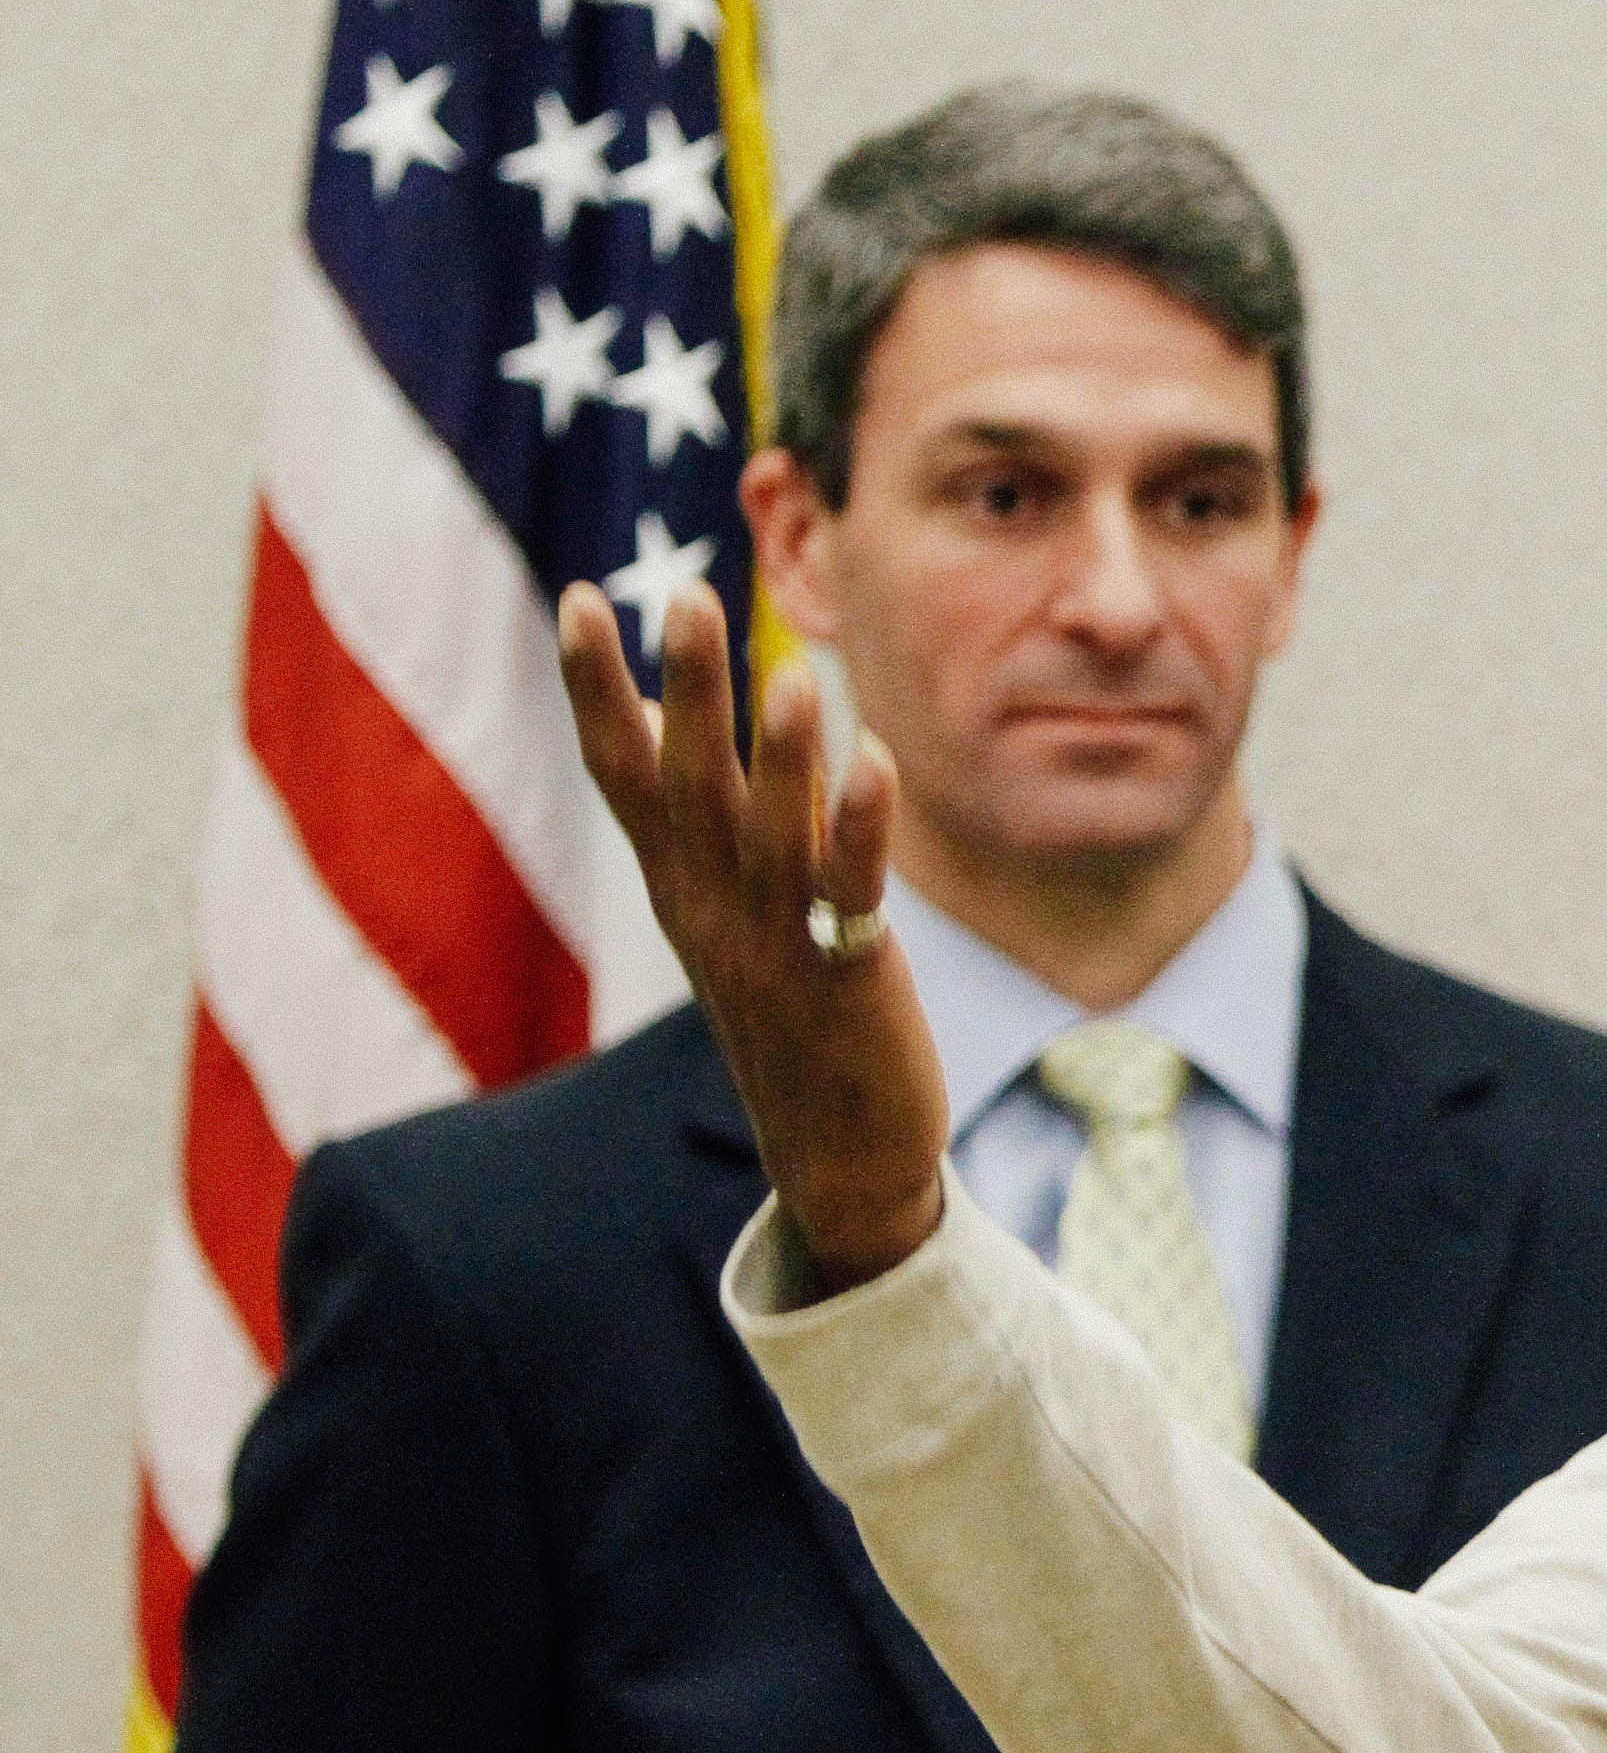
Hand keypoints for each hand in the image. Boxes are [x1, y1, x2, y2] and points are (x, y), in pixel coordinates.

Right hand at [555, 579, 948, 1286]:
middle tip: (685, 595)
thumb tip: (657, 709)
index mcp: (675, 887)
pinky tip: (878, 762)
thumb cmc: (783, 1012)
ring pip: (768, 836)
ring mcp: (773, 946)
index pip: (622, 772)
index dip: (598, 687)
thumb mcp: (719, 910)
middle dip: (685, 691)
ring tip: (789, 672)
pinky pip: (850, 894)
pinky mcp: (848, 979)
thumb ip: (695, 812)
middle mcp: (709, 909)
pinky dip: (861, 828)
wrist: (836, 1157)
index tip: (582, 597)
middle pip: (686, 786)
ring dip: (778, 756)